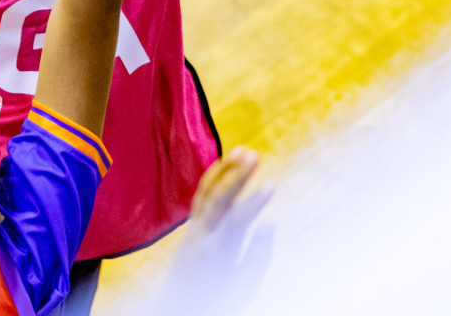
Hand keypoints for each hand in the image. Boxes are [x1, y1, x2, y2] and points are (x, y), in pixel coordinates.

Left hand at [151, 148, 275, 315]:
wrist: (177, 307)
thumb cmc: (215, 300)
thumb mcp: (242, 289)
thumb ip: (257, 258)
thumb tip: (268, 225)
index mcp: (215, 253)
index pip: (236, 221)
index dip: (254, 203)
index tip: (273, 185)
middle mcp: (200, 236)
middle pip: (218, 198)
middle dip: (237, 174)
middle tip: (255, 155)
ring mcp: (193, 229)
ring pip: (207, 191)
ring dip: (225, 168)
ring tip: (243, 150)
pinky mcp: (191, 227)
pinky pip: (202, 196)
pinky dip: (215, 178)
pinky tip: (228, 167)